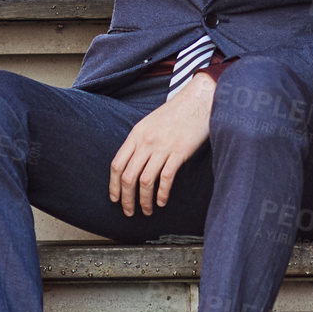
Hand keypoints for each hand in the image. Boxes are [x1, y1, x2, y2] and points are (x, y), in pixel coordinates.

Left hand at [110, 71, 215, 215]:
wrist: (198, 100)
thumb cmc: (176, 113)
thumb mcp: (150, 123)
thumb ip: (140, 141)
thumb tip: (131, 163)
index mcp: (136, 134)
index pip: (117, 164)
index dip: (113, 185)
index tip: (115, 198)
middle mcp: (146, 141)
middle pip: (128, 177)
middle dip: (126, 199)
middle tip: (129, 211)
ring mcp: (162, 147)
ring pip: (145, 181)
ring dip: (144, 200)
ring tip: (147, 210)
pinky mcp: (179, 152)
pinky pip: (165, 178)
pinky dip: (162, 193)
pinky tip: (162, 201)